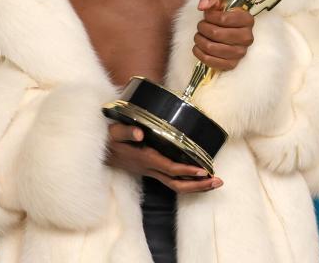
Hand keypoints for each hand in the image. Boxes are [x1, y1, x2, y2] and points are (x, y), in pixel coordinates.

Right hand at [105, 122, 223, 192]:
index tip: (203, 170)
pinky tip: (199, 178)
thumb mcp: (115, 132)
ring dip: (196, 186)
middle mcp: (150, 168)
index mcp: (145, 158)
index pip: (170, 168)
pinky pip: (172, 181)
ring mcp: (151, 172)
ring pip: (176, 185)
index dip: (187, 170)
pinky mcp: (152, 170)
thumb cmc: (110, 139)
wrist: (100, 151)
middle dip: (198, 185)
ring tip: (214, 183)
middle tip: (217, 182)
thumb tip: (139, 132)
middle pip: (178, 184)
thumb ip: (127, 131)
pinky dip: (188, 181)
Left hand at [192, 0, 255, 70]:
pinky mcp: (232, 64)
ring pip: (211, 47)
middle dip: (203, 28)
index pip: (223, 19)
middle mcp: (247, 37)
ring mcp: (240, 53)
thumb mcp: (217, 1)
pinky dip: (199, 53)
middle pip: (216, 33)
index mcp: (247, 19)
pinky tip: (198, 47)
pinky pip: (210, 61)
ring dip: (199, 40)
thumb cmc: (220, 15)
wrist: (223, 30)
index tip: (207, 15)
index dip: (210, 16)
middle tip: (201, 26)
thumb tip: (203, 6)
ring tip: (199, 35)